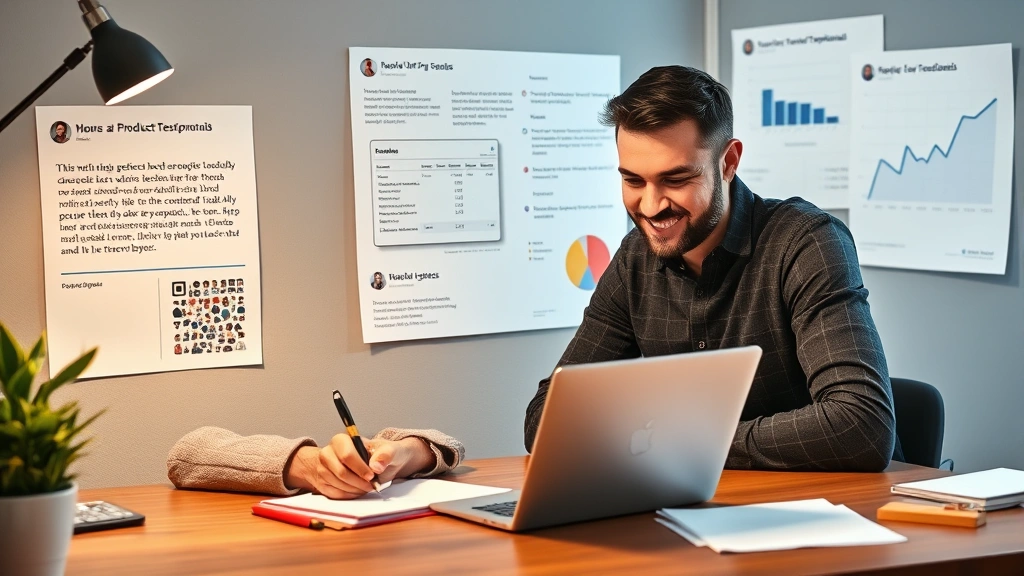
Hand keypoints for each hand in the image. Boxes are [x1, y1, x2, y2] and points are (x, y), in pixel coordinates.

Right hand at [285, 435, 434, 498]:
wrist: (378, 465)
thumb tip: (378, 465)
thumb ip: (388, 455)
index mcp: (345, 438)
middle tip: (373, 487)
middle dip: (357, 481)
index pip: (345, 449)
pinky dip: (347, 496)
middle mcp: (330, 451)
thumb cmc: (387, 455)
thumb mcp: (393, 452)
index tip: (373, 476)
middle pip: (338, 470)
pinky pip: (333, 493)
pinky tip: (358, 492)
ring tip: (367, 489)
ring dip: (353, 490)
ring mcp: (325, 467)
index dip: (359, 465)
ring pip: (334, 483)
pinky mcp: (324, 482)